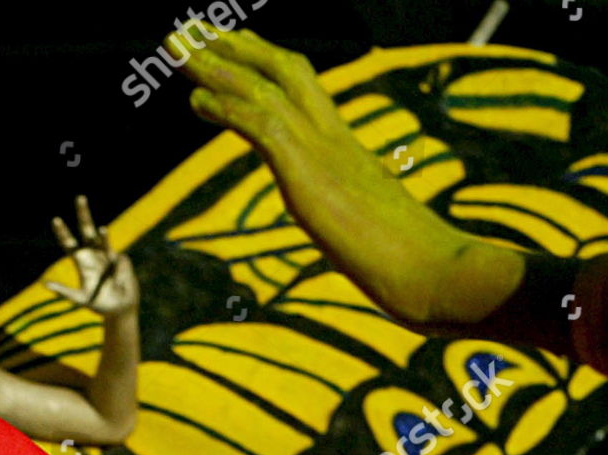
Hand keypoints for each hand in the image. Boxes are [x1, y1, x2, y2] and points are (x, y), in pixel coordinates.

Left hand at [45, 195, 138, 317]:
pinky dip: (119, 273)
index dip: (63, 232)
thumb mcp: (79, 299)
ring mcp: (108, 255)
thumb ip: (63, 292)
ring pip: (103, 238)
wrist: (120, 309)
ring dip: (103, 233)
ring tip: (101, 229)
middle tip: (80, 197)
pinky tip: (118, 282)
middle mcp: (93, 254)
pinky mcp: (121, 261)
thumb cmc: (98, 304)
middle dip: (84, 214)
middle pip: (87, 230)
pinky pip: (119, 263)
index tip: (56, 220)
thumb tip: (45, 284)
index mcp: (81, 262)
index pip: (69, 243)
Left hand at [175, 29, 502, 327]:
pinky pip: (261, 124)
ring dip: (213, 64)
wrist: (433, 272)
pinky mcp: (309, 173)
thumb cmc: (415, 266)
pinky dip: (226, 105)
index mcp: (349, 149)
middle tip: (190, 28)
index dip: (264, 62)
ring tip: (174, 46)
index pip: (303, 88)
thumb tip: (362, 242)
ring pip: (263, 86)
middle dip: (232, 45)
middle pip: (280, 68)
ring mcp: (323, 150)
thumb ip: (359, 225)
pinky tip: (195, 98)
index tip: (232, 46)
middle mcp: (335, 137)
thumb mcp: (375, 236)